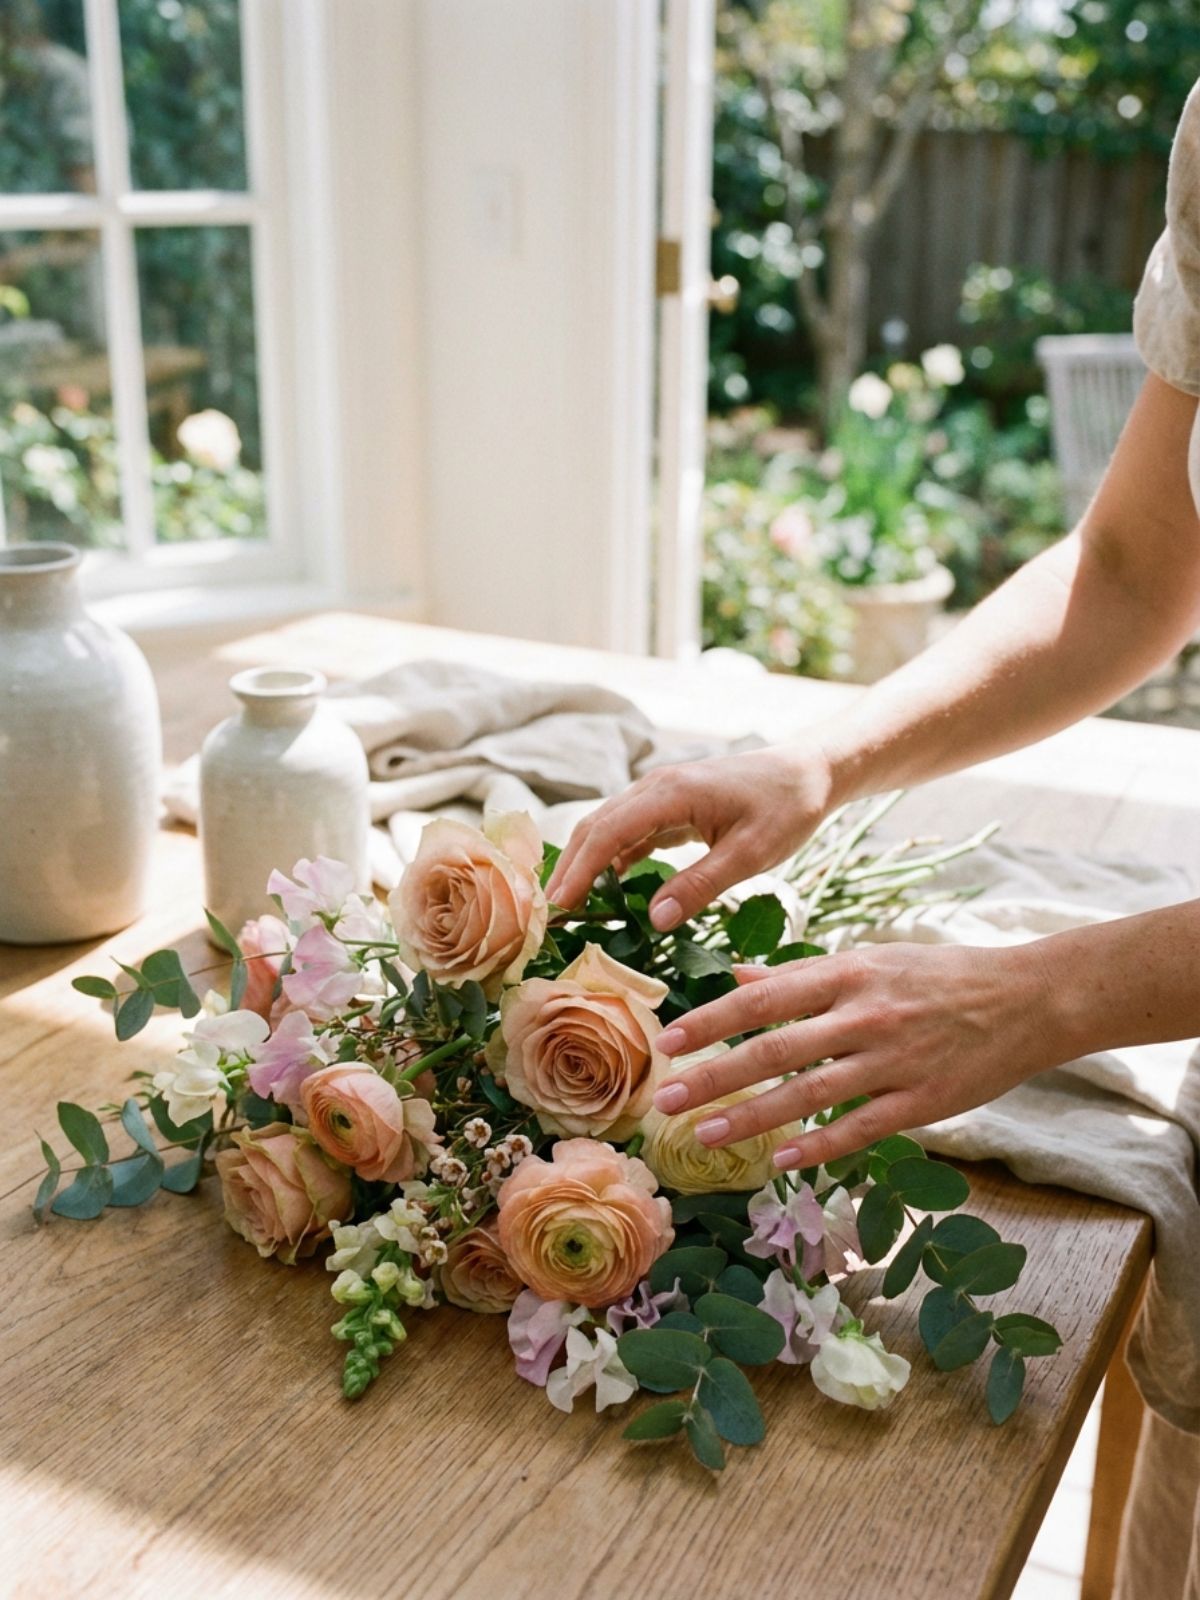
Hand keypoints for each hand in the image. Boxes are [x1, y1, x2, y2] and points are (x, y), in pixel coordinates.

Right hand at [545, 741, 835, 928]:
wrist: (811, 770)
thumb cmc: (788, 808)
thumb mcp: (750, 854)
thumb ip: (700, 885)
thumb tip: (655, 921)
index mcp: (671, 793)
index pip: (608, 833)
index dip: (580, 870)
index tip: (560, 906)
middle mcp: (656, 787)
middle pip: (596, 826)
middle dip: (569, 868)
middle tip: (548, 914)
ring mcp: (661, 793)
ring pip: (608, 827)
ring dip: (585, 862)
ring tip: (567, 904)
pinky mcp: (671, 804)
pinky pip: (630, 830)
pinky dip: (611, 857)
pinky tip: (604, 887)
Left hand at [650, 941, 1067, 1169]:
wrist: (1027, 998)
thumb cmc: (939, 976)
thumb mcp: (869, 960)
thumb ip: (801, 975)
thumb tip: (735, 975)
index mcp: (847, 973)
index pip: (763, 997)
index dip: (711, 1021)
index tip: (668, 1041)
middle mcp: (865, 1015)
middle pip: (774, 1049)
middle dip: (714, 1076)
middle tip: (665, 1100)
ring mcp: (894, 1060)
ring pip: (808, 1094)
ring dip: (750, 1118)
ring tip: (704, 1135)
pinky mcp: (922, 1102)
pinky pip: (859, 1128)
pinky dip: (817, 1146)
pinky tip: (780, 1161)